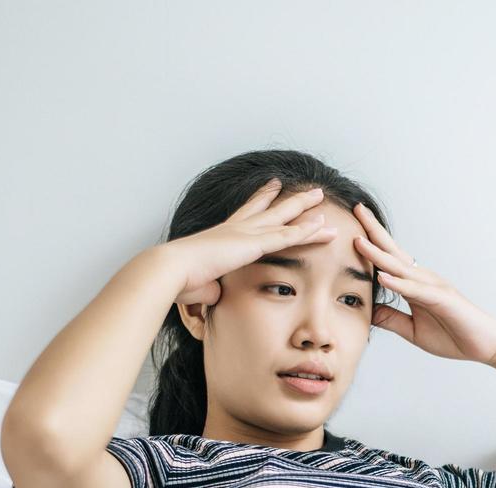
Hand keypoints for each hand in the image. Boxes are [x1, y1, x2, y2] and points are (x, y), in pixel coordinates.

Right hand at [165, 179, 337, 309]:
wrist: (173, 271)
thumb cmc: (181, 280)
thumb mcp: (201, 284)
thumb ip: (212, 286)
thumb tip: (214, 293)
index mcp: (222, 234)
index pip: (246, 213)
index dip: (261, 199)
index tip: (272, 187)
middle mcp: (236, 228)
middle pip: (270, 208)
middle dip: (289, 198)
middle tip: (305, 189)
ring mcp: (246, 233)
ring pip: (284, 217)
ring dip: (305, 208)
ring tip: (321, 196)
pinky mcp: (254, 244)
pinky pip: (287, 236)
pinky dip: (306, 231)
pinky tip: (322, 226)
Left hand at [352, 202, 495, 364]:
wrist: (486, 345)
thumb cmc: (453, 335)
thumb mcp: (413, 330)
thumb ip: (391, 319)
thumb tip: (367, 311)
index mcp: (415, 284)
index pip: (389, 260)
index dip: (371, 244)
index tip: (351, 227)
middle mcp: (423, 279)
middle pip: (393, 252)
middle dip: (374, 231)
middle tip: (356, 209)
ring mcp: (433, 287)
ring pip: (401, 268)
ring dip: (379, 254)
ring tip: (358, 241)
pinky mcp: (442, 299)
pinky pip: (416, 290)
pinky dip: (398, 284)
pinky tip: (382, 277)